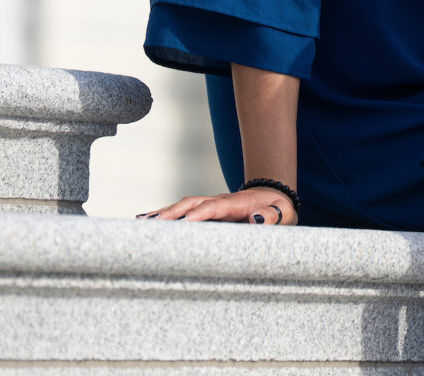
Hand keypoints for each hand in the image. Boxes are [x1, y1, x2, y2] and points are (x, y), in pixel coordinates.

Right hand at [136, 186, 297, 225]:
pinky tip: (145, 220)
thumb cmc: (277, 209)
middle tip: (152, 227)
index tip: (182, 224)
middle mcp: (218, 201)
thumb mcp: (283, 213)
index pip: (213, 208)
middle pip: (191, 204)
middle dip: (172, 214)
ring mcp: (209, 204)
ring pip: (182, 206)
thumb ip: (272, 217)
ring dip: (163, 214)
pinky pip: (182, 211)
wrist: (273, 196)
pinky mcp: (205, 210)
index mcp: (235, 204)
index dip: (198, 215)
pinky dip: (164, 214)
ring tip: (140, 224)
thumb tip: (256, 219)